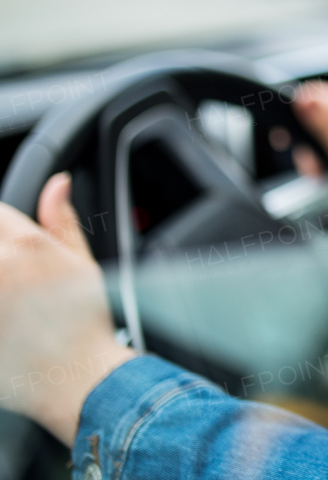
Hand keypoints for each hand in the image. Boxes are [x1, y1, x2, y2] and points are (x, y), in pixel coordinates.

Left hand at [0, 173, 136, 446]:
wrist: (78, 377)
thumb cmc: (86, 324)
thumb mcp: (83, 262)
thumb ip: (62, 219)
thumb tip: (58, 183)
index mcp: (26, 244)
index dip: (5, 227)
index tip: (13, 245)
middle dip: (2, 256)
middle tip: (18, 280)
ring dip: (1, 279)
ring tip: (16, 301)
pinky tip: (11, 318)